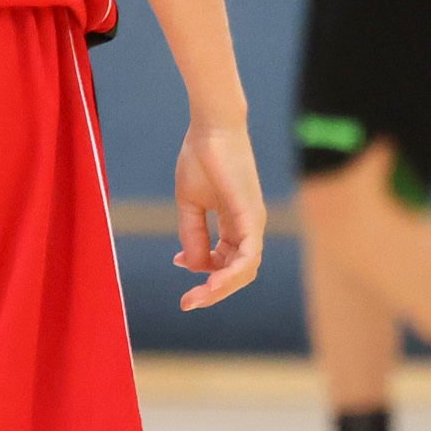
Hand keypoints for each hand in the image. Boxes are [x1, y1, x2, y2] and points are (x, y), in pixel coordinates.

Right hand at [170, 119, 265, 310]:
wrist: (210, 128)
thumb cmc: (202, 158)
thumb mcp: (190, 204)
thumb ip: (192, 234)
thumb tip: (190, 265)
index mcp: (235, 224)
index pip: (227, 261)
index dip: (203, 271)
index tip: (176, 263)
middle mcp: (249, 227)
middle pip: (238, 272)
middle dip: (212, 291)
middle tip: (187, 302)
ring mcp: (253, 222)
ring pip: (245, 270)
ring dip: (221, 288)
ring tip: (197, 297)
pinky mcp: (251, 215)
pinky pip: (248, 254)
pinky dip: (231, 271)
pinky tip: (212, 281)